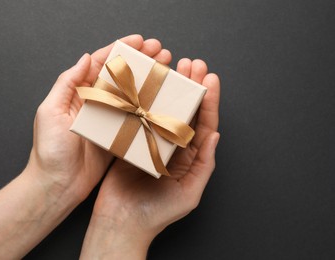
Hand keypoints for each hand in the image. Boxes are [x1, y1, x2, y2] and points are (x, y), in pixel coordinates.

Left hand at [26, 35, 172, 206]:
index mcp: (78, 93)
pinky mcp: (117, 136)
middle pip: (121, 76)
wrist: (57, 185)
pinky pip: (134, 117)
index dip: (120, 49)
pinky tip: (161, 99)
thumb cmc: (50, 151)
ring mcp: (108, 119)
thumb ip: (67, 83)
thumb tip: (86, 57)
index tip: (140, 41)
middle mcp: (95, 103)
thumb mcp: (51, 112)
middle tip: (162, 52)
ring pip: (131, 94)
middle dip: (141, 61)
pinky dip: (147, 106)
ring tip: (167, 69)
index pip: (101, 64)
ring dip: (149, 80)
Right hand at [80, 58, 219, 258]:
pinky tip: (148, 84)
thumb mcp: (188, 194)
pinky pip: (140, 116)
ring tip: (174, 65)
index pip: (203, 124)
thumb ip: (204, 165)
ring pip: (163, 108)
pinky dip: (145, 99)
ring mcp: (150, 141)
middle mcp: (172, 146)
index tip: (210, 77)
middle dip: (192, 86)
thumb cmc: (156, 214)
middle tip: (193, 63)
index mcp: (189, 157)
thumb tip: (215, 136)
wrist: (120, 223)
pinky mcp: (131, 141)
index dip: (208, 100)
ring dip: (170, 87)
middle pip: (185, 111)